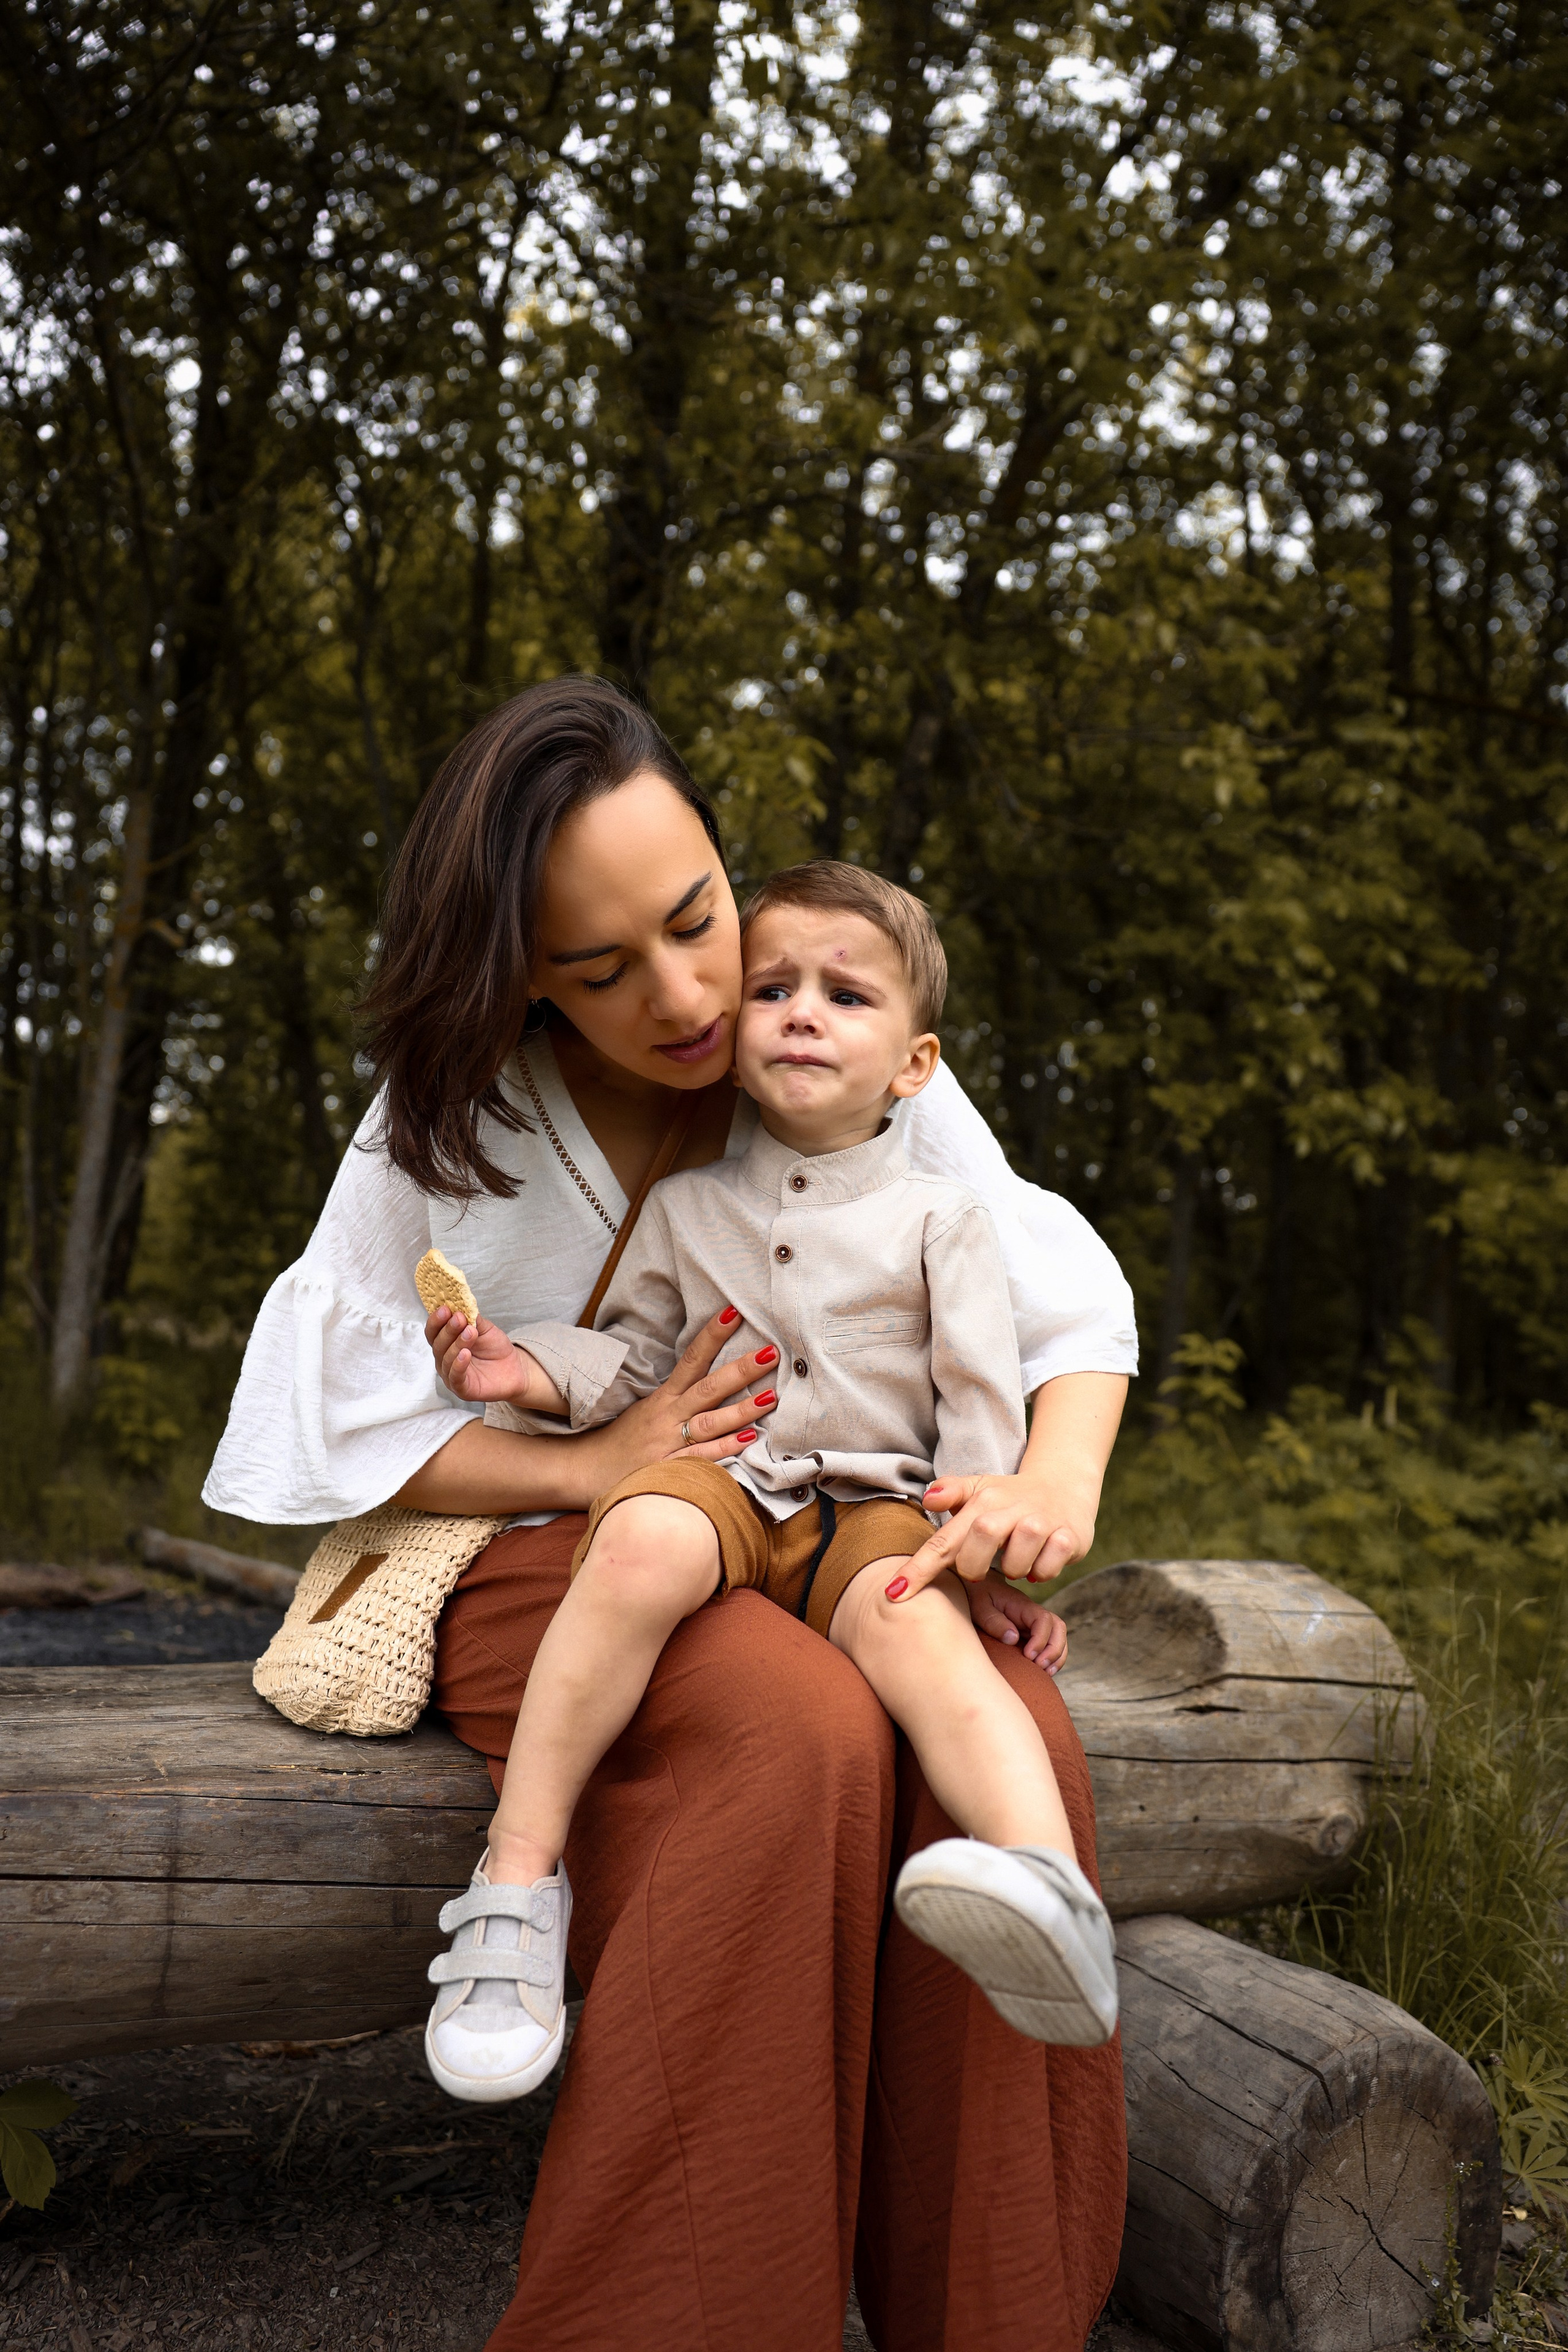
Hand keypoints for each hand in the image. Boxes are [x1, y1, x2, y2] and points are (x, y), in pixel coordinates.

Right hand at [427, 1305, 549, 1408]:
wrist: (514, 1368)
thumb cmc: (495, 1348)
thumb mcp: (484, 1329)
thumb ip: (472, 1318)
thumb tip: (460, 1304)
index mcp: (446, 1343)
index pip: (433, 1331)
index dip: (436, 1320)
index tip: (445, 1308)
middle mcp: (444, 1359)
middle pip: (438, 1344)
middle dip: (448, 1330)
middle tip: (459, 1318)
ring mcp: (451, 1375)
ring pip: (446, 1359)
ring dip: (457, 1344)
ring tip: (470, 1333)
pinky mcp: (462, 1389)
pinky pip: (455, 1377)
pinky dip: (458, 1365)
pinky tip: (465, 1354)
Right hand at [576, 1306, 780, 1488]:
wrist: (584, 1469)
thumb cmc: (621, 1438)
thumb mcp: (647, 1408)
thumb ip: (678, 1395)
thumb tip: (711, 1374)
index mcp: (663, 1398)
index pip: (691, 1360)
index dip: (711, 1336)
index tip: (733, 1312)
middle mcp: (667, 1416)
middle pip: (707, 1388)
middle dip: (740, 1369)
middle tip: (771, 1352)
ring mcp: (668, 1443)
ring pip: (709, 1422)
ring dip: (741, 1409)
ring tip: (771, 1396)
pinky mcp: (667, 1469)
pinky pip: (700, 1458)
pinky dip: (723, 1449)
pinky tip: (748, 1440)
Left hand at [890, 1469, 1097, 1599]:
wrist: (1064, 1486)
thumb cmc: (1009, 1497)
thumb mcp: (979, 1490)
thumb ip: (950, 1493)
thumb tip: (928, 1498)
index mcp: (983, 1499)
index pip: (945, 1539)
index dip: (919, 1568)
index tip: (894, 1593)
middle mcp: (1011, 1507)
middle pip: (981, 1542)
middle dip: (974, 1566)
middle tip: (980, 1569)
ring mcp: (1042, 1521)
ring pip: (1017, 1561)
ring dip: (1013, 1569)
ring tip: (1016, 1560)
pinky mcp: (1068, 1537)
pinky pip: (1046, 1570)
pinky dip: (1039, 1572)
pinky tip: (1038, 1560)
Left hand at [965, 1571, 1067, 1673]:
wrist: (979, 1590)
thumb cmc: (979, 1597)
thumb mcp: (980, 1608)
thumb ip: (995, 1622)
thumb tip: (1013, 1638)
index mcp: (1023, 1606)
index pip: (1044, 1620)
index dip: (1041, 1639)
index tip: (1028, 1655)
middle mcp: (1034, 1614)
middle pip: (1058, 1628)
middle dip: (1054, 1650)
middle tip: (1039, 1666)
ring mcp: (1035, 1624)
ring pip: (1059, 1637)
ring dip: (1057, 1657)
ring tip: (1045, 1673)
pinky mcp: (1033, 1634)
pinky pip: (1051, 1645)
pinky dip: (1053, 1659)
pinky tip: (1044, 1672)